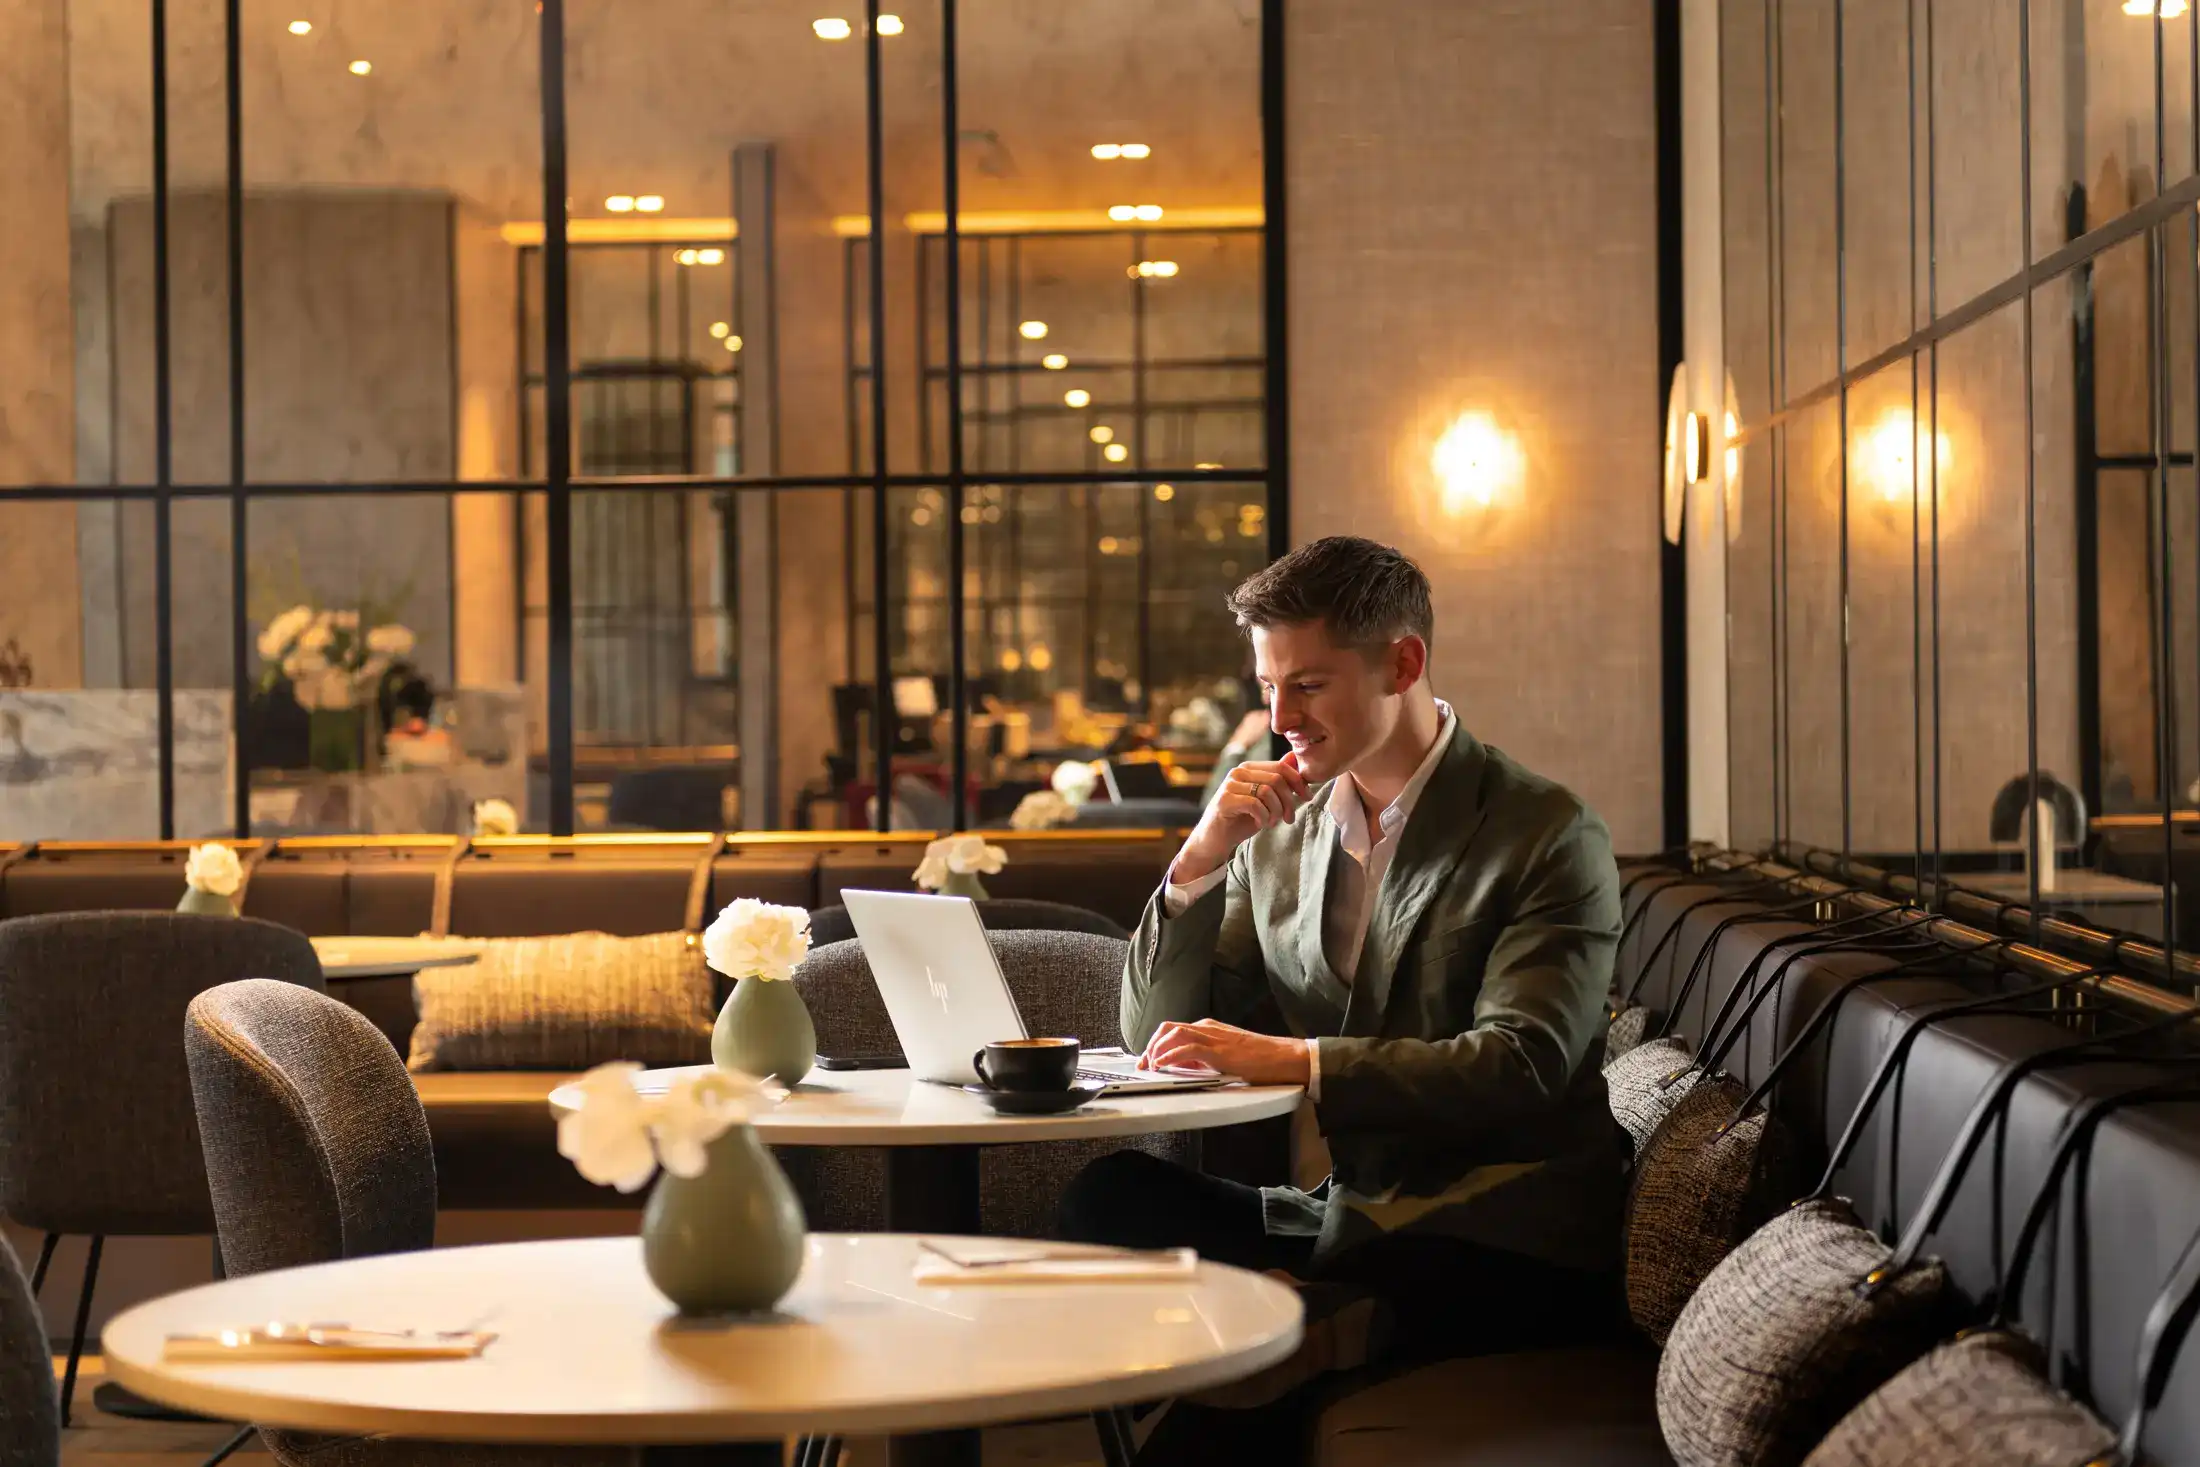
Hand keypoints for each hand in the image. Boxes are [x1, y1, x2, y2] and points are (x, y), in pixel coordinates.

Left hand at [1140, 1019, 1311, 1086]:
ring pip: (1172, 1034)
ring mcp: (1212, 1036)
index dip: (1156, 1044)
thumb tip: (1185, 1066)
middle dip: (1151, 1045)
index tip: (1148, 1059)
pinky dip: (1169, 1056)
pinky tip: (1162, 1065)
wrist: (1282, 1057)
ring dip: (1156, 1050)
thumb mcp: (1225, 1057)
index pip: (1174, 1030)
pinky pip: (1185, 1049)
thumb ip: (1205, 1058)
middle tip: (1143, 1063)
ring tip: (1150, 1066)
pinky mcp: (1217, 1050)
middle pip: (1168, 1028)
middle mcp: (1206, 1028)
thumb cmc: (1260, 1059)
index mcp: (1208, 1028)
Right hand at [1173, 753, 1312, 883]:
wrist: (1214, 840)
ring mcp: (1230, 785)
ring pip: (1267, 792)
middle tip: (1288, 818)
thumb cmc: (1241, 819)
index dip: (1298, 782)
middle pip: (1277, 779)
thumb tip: (1293, 758)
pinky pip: (1255, 805)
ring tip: (1271, 823)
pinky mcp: (1225, 800)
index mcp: (1249, 768)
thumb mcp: (1265, 800)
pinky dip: (1263, 817)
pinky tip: (1260, 824)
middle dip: (1289, 801)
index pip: (1281, 766)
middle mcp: (1238, 772)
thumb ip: (1278, 780)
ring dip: (1276, 812)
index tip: (1307, 797)